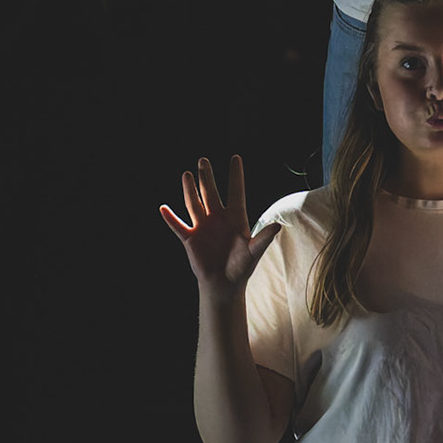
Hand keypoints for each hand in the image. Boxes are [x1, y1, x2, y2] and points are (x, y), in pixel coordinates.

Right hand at [159, 155, 279, 300]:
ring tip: (187, 174)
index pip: (236, 192)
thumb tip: (278, 225)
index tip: (235, 158)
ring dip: (190, 190)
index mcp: (235, 218)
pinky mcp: (191, 239)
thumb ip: (264, 238)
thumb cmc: (242, 267)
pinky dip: (171, 218)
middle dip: (207, 177)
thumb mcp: (254, 252)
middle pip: (211, 193)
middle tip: (203, 160)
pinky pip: (179, 226)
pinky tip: (163, 208)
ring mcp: (203, 227)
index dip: (236, 176)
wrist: (224, 284)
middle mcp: (218, 218)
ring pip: (194, 204)